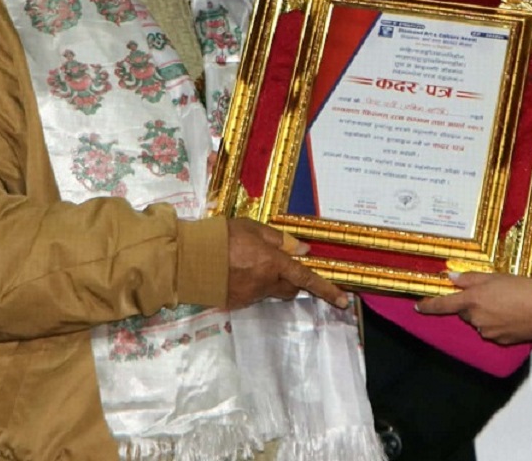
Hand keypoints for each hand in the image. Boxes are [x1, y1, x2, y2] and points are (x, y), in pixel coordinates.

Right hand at [225, 218, 347, 309]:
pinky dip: (252, 286)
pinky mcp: (237, 303)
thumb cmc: (222, 236)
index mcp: (273, 263)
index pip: (306, 278)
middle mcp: (265, 283)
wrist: (187, 258)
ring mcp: (250, 296)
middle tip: (277, 264)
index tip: (344, 301)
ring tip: (248, 264)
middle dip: (291, 280)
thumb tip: (303, 249)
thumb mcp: (253, 228)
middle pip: (291, 288)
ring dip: (270, 282)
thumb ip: (280, 240)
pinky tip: (236, 273)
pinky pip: (253, 296)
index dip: (327, 289)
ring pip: (272, 292)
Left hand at [415, 271, 531, 343]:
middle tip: (493, 292)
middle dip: (473, 303)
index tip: (418, 306)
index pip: (444, 304)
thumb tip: (450, 277)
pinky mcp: (500, 341)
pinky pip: (492, 329)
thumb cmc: (523, 288)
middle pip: (466, 311)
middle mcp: (476, 319)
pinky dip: (498, 322)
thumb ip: (471, 278)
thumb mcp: (497, 277)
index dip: (429, 305)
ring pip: (479, 321)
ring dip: (486, 312)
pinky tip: (513, 314)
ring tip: (508, 302)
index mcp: (473, 301)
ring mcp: (488, 332)